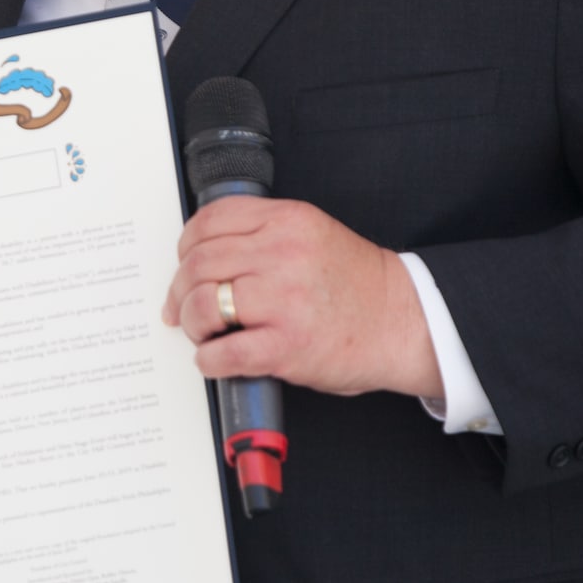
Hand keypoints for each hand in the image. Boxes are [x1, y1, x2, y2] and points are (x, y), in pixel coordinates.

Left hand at [160, 196, 443, 399]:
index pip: (210, 221)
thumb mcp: (312, 235)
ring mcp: (284, 301)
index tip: (183, 264)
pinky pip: (223, 353)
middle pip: (199, 263)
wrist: (403, 323)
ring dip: (192, 324)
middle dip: (179, 290)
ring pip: (203, 305)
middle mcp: (283, 255)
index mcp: (287, 221)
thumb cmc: (356, 285)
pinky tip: (215, 360)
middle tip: (180, 309)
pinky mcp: (287, 346)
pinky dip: (208, 360)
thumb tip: (203, 254)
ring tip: (203, 334)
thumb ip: (263, 233)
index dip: (186, 246)